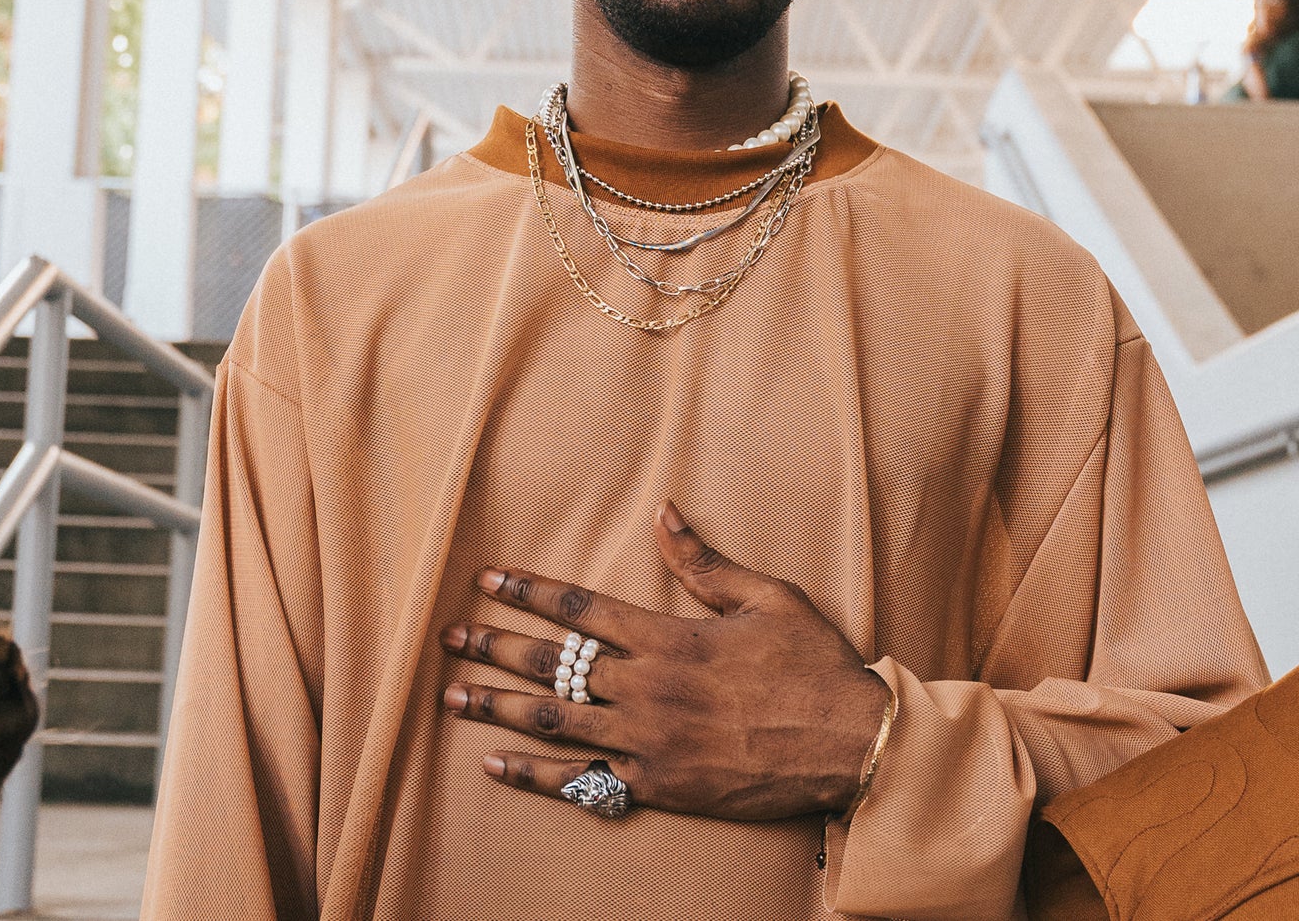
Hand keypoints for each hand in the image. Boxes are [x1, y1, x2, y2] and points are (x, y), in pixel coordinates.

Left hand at [440, 501, 889, 821]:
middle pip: (553, 663)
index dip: (529, 591)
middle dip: (495, 647)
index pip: (582, 607)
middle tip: (449, 637)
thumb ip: (704, 562)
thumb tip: (663, 512)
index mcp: (670, 637)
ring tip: (452, 695)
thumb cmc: (812, 665)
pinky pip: (582, 782)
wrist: (849, 743)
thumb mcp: (766, 597)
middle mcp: (648, 688)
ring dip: (498, 706)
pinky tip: (496, 764)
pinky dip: (535, 774)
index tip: (488, 580)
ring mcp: (648, 742)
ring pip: (555, 721)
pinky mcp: (658, 786)